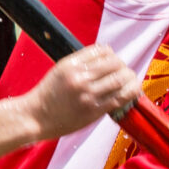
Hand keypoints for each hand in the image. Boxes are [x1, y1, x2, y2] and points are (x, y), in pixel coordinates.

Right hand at [25, 44, 141, 138]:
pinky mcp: (93, 111)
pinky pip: (118, 99)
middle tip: (125, 73)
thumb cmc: (49, 94)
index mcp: (71, 64)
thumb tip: (107, 53)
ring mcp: (87, 95)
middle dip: (123, 67)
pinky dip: (129, 94)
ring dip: (130, 79)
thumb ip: (82, 62)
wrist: (36, 117)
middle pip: (114, 64)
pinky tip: (131, 93)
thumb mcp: (61, 70)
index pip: (102, 51)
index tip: (114, 62)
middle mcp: (80, 77)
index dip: (112, 55)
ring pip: (120, 80)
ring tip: (132, 82)